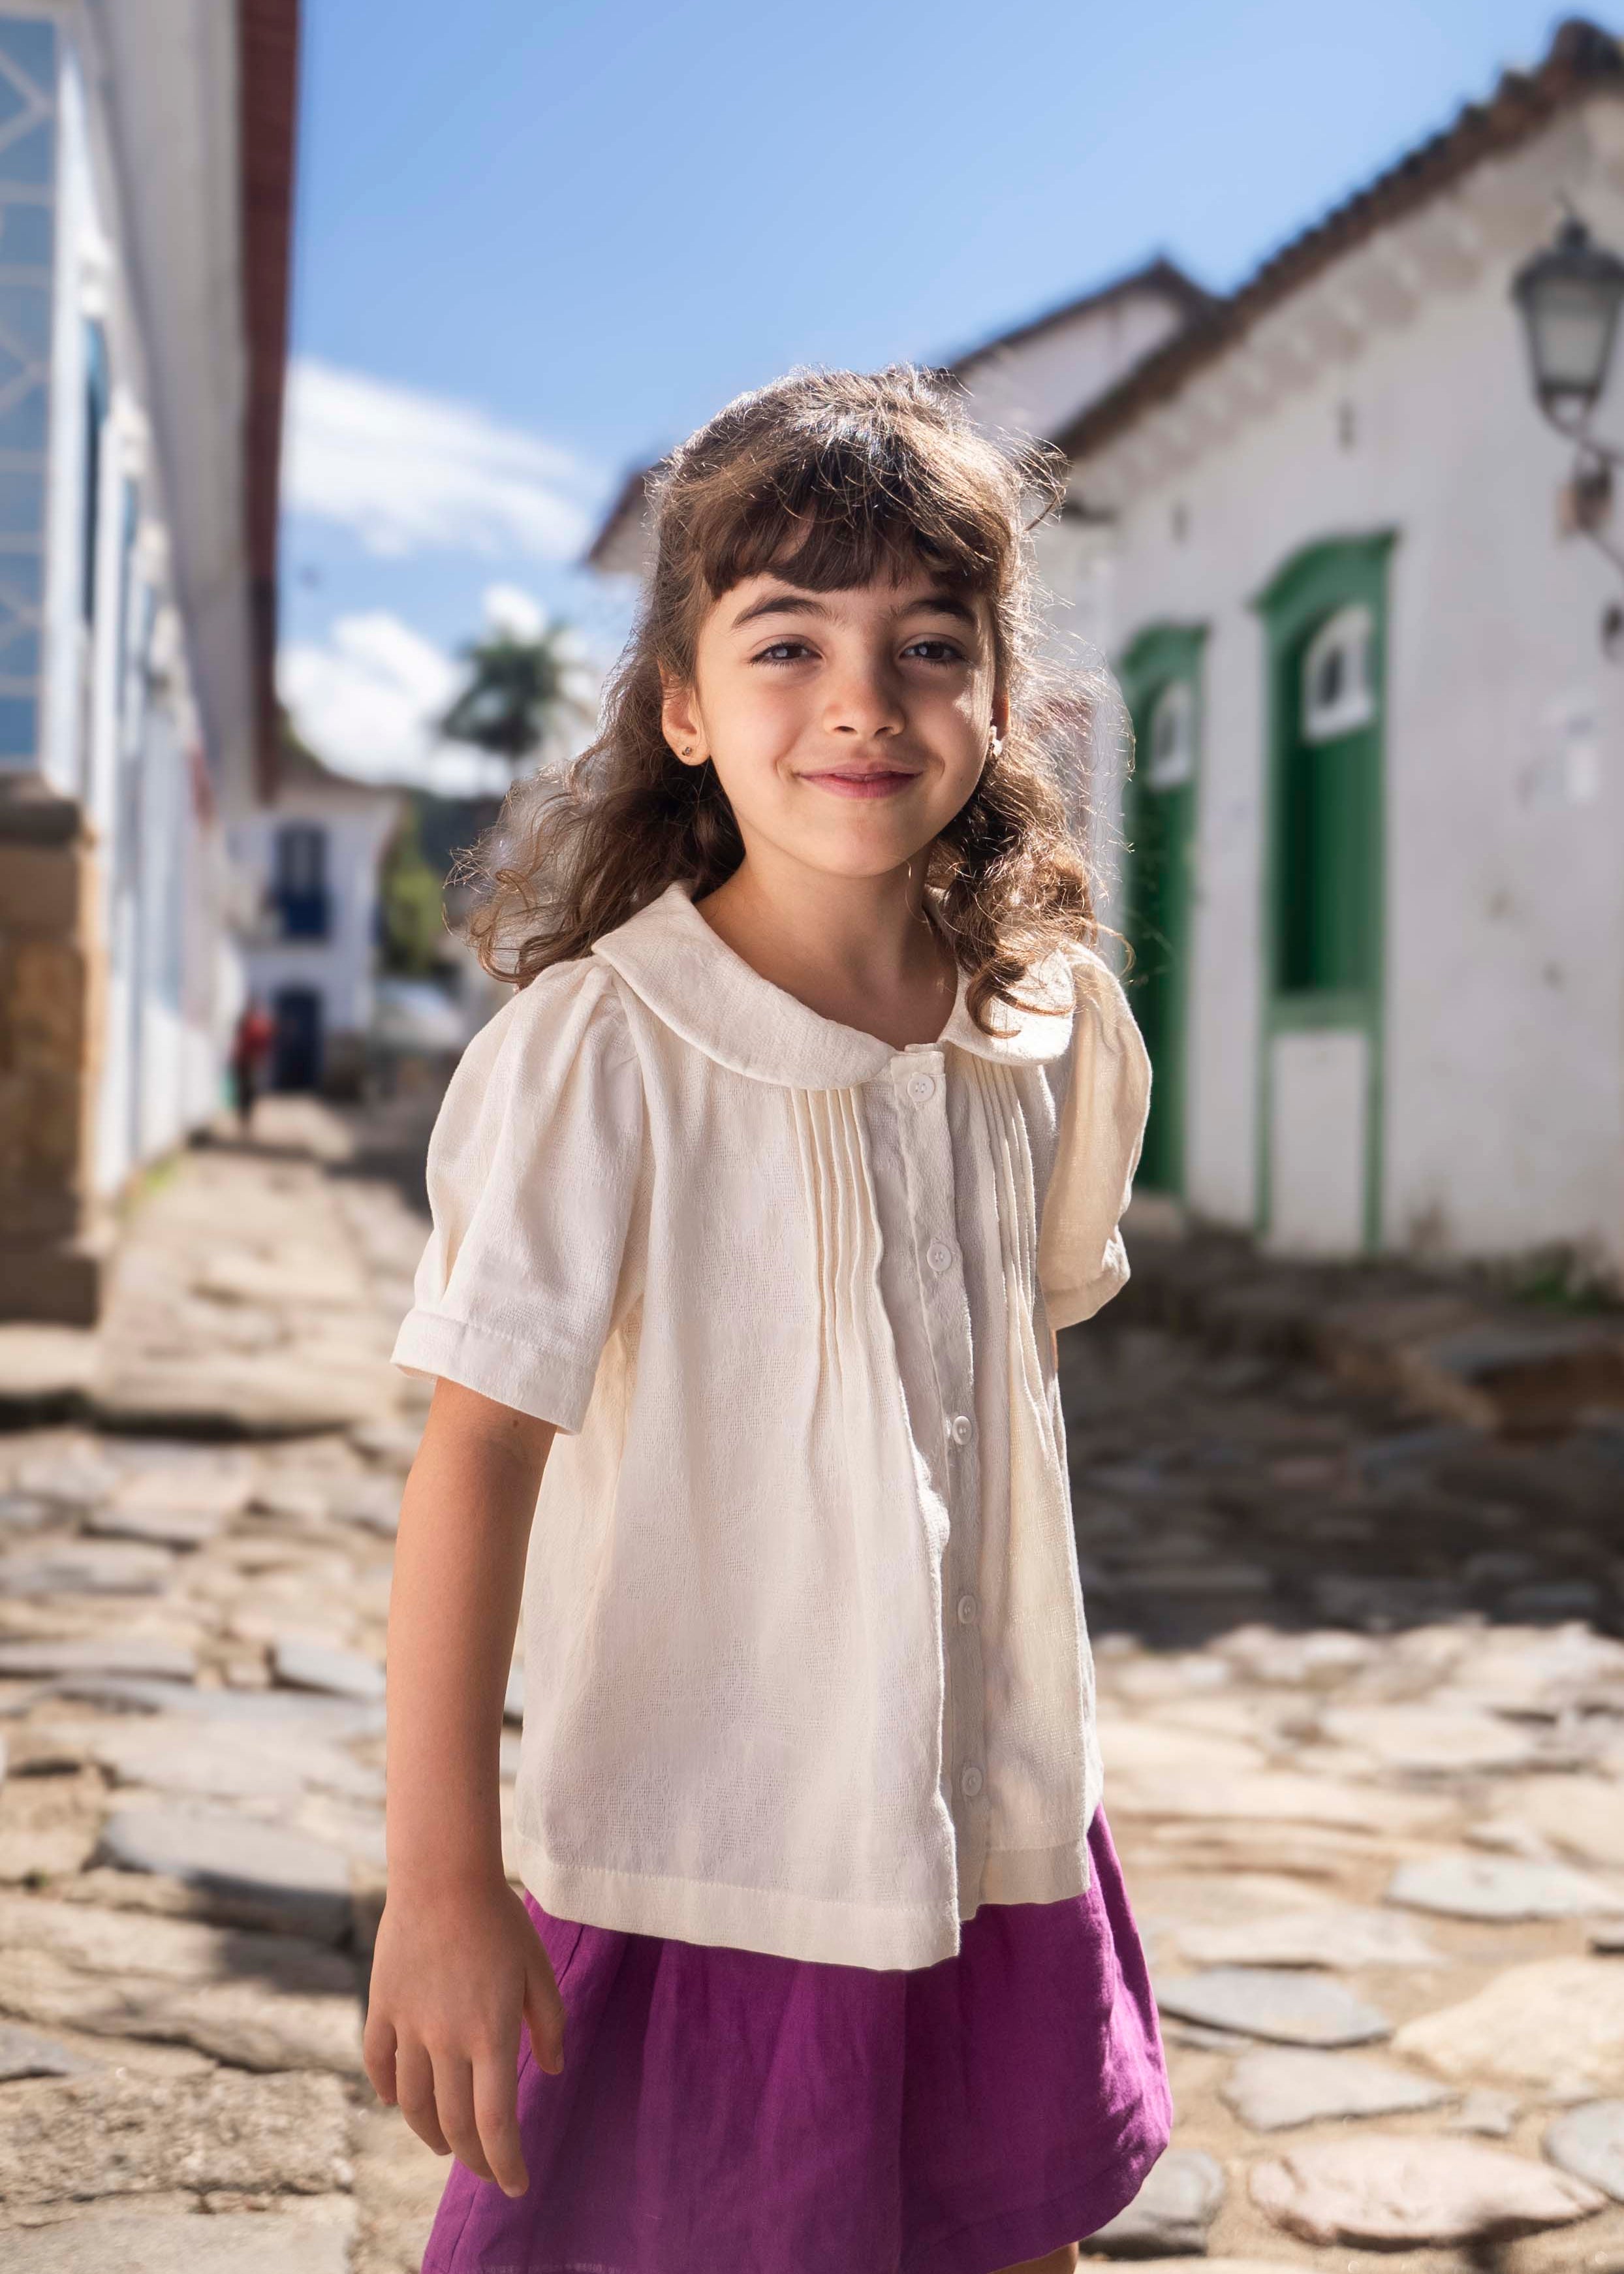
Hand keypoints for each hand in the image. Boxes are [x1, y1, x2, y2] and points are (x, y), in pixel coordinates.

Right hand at [363, 1876, 564, 2196]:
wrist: (442, 1875)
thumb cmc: (500, 1919)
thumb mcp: (538, 1969)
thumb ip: (550, 2024)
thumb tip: (552, 2072)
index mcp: (491, 2033)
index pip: (495, 2122)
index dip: (505, 2163)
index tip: (515, 2185)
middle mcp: (447, 2039)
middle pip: (453, 2124)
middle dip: (472, 2159)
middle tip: (485, 2168)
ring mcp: (409, 2026)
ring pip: (413, 2105)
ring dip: (430, 2134)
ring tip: (446, 2144)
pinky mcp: (382, 2008)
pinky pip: (378, 2065)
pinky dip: (388, 2093)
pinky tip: (400, 2102)